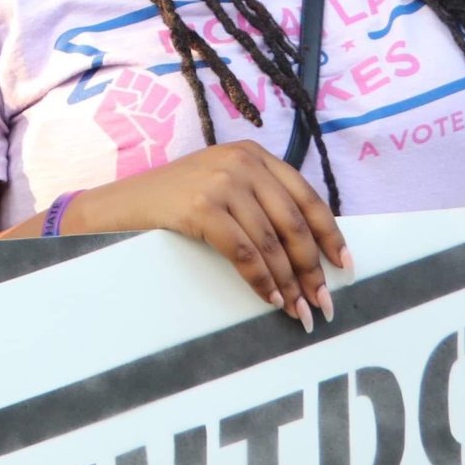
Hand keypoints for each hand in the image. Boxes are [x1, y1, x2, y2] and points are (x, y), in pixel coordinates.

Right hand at [68, 139, 350, 329]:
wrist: (119, 206)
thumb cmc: (173, 203)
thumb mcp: (221, 185)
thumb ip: (260, 200)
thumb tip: (309, 249)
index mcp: (253, 154)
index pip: (307, 196)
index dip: (331, 235)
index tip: (344, 266)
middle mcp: (242, 162)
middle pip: (294, 223)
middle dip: (312, 269)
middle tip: (322, 303)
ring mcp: (221, 182)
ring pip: (271, 243)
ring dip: (288, 283)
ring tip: (297, 310)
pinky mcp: (201, 206)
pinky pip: (244, 253)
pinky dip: (260, 280)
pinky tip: (268, 298)